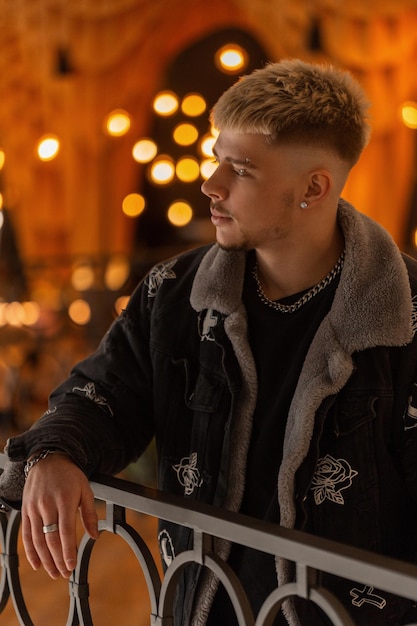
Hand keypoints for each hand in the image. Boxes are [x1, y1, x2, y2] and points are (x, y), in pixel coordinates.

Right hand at [21, 454, 98, 578]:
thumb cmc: (69, 476)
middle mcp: (47, 505)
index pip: (66, 531)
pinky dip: (30, 551)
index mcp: (65, 500)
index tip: (71, 566)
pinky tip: (37, 564)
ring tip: (54, 572)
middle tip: (65, 573)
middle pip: (51, 539)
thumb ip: (89, 513)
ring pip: (38, 540)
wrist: (48, 460)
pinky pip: (26, 534)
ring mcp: (34, 508)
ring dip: (45, 559)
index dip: (68, 551)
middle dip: (58, 559)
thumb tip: (95, 535)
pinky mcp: (26, 510)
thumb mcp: (85, 489)